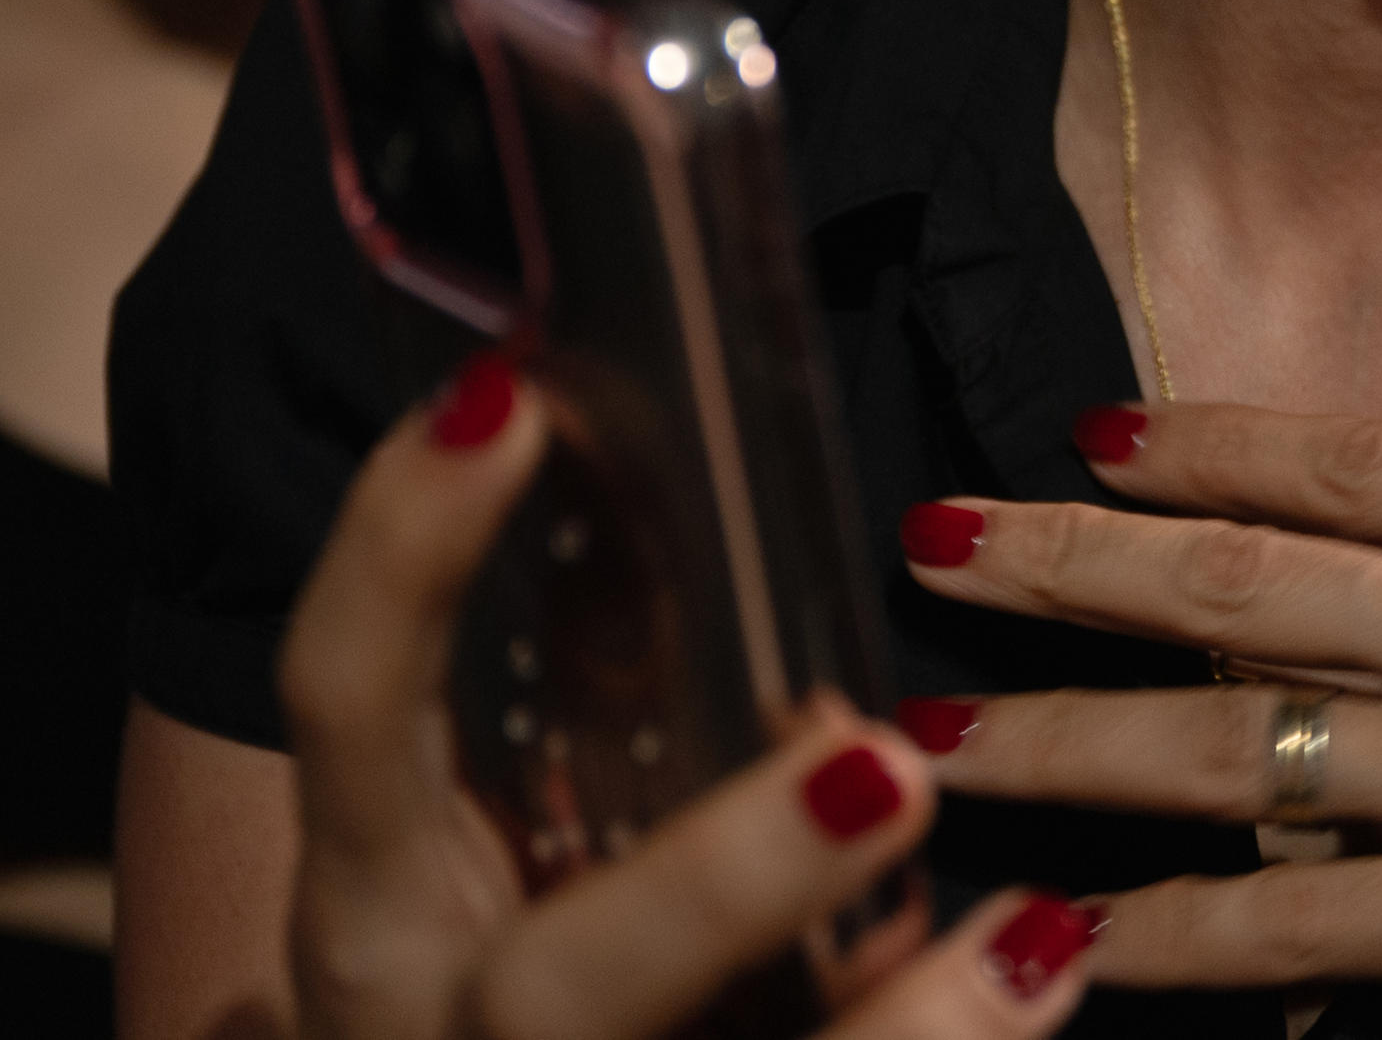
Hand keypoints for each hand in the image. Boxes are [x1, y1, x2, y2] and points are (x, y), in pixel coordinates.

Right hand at [282, 355, 1105, 1039]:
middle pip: (554, 982)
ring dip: (886, 1037)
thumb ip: (612, 723)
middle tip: (880, 763)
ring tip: (1027, 935)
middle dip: (720, 886)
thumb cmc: (493, 947)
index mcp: (376, 887)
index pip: (342, 704)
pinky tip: (1039, 983)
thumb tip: (813, 661)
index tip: (503, 404)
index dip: (397, 557)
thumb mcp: (496, 832)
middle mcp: (431, 1018)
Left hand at [896, 215, 1381, 1039]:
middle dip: (1065, 568)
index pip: (1352, 463)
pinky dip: (1169, 941)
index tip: (1092, 429)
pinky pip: (1296, 929)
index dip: (1209, 442)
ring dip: (1067, 744)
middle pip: (1239, 584)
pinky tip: (1064, 943)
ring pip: (1228, 750)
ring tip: (933, 741)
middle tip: (929, 541)